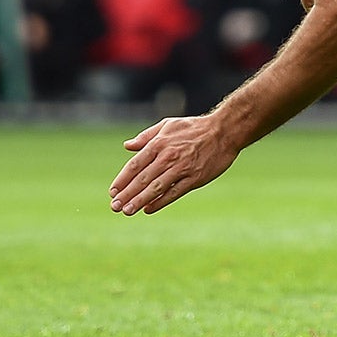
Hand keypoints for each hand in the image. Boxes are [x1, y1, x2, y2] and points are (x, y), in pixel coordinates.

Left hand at [110, 113, 239, 214]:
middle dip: (127, 194)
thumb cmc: (194, 128)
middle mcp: (168, 156)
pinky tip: (148, 209)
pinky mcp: (195, 178)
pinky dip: (160, 202)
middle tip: (114, 206)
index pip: (135, 164)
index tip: (112, 191)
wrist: (224, 130)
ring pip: (156, 187)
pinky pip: (174, 192)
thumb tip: (127, 146)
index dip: (122, 179)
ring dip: (139, 200)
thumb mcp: (168, 126)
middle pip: (142, 178)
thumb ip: (146, 137)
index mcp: (160, 143)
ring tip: (127, 211)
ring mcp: (182, 168)